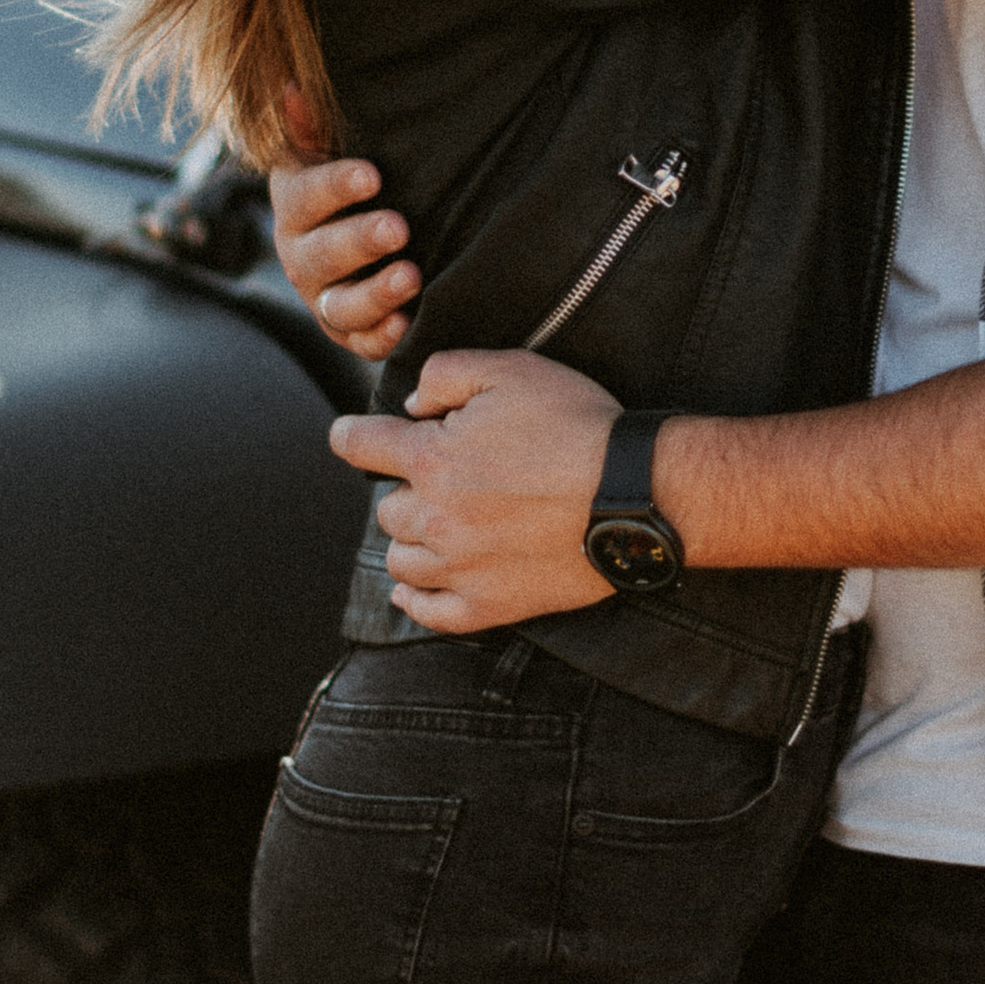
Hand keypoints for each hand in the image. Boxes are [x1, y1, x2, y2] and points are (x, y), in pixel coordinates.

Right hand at [271, 98, 419, 359]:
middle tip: (398, 227)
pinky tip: (407, 324)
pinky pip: (361, 343)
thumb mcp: (330, 150)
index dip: (334, 186)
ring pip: (340, 305)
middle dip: (359, 241)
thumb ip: (312, 125)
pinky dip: (382, 337)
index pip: (304, 195)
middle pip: (320, 255)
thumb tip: (292, 87)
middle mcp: (300, 257)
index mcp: (294, 206)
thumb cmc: (355, 183)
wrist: (365, 239)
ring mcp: (323, 299)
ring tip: (412, 275)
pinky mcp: (350, 333)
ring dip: (375, 294)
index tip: (372, 175)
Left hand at [328, 349, 621, 632]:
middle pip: (386, 508)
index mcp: (432, 458)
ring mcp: (460, 567)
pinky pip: (429, 612)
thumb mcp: (511, 371)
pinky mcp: (490, 605)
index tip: (349, 436)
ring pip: (401, 560)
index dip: (352, 435)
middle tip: (442, 478)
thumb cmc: (577, 426)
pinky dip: (414, 600)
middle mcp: (435, 517)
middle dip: (406, 489)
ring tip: (439, 526)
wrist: (635, 493)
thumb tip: (413, 404)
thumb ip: (446, 374)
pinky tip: (413, 588)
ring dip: (411, 539)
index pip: (362, 445)